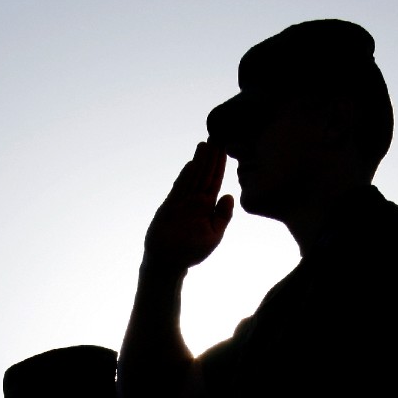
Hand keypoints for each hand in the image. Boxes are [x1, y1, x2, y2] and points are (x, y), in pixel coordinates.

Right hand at [143, 141, 235, 272]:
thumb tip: (229, 195)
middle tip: (218, 135)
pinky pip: (179, 189)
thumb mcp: (214, 234)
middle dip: (211, 156)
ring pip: (193, 177)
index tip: (226, 147)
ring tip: (205, 144)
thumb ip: (222, 216)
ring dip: (200, 161)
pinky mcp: (170, 207)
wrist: (169, 262)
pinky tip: (192, 164)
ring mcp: (182, 202)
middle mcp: (195, 200)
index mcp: (207, 206)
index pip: (216, 180)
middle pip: (205, 174)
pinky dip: (186, 177)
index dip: (221, 164)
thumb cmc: (192, 251)